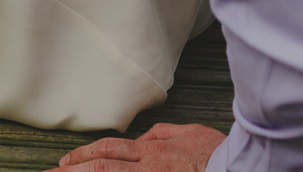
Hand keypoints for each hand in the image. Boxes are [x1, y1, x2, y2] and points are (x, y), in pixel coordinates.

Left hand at [53, 123, 226, 170]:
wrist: (239, 169)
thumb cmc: (217, 154)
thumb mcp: (189, 133)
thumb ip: (162, 134)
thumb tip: (141, 137)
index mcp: (153, 150)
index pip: (108, 150)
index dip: (82, 156)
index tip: (63, 164)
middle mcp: (148, 168)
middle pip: (101, 168)